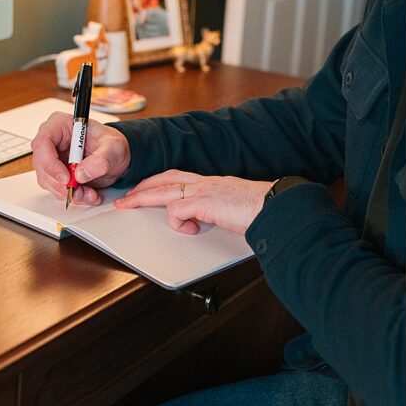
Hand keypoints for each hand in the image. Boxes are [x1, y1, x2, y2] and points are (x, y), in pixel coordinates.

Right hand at [31, 113, 130, 205]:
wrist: (114, 156)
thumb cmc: (110, 144)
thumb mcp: (112, 148)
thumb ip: (99, 161)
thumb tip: (81, 174)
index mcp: (61, 124)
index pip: (43, 142)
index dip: (50, 162)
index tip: (66, 178)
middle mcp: (52, 140)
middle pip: (42, 164)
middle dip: (61, 183)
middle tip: (80, 190)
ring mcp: (51, 157)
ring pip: (48, 180)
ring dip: (67, 191)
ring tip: (89, 194)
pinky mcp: (54, 172)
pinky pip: (55, 188)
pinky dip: (71, 195)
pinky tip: (86, 194)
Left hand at [114, 170, 272, 235]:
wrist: (277, 207)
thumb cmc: (263, 211)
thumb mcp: (232, 210)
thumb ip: (215, 213)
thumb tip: (201, 223)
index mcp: (213, 184)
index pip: (179, 176)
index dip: (160, 181)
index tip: (147, 187)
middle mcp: (206, 183)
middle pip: (166, 179)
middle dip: (143, 187)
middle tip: (128, 196)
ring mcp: (205, 191)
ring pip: (164, 190)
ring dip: (143, 197)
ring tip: (128, 204)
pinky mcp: (205, 202)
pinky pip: (178, 211)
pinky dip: (179, 222)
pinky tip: (191, 229)